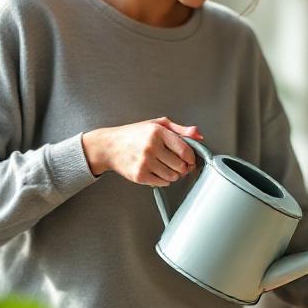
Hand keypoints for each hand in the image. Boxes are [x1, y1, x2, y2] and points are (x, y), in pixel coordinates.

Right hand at [82, 117, 202, 184]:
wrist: (109, 146)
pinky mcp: (139, 175)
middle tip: (178, 165)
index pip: (185, 150)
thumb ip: (179, 129)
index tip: (190, 160)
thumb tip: (198, 135)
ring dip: (173, 174)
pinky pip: (162, 183)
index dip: (191, 158)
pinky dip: (163, 180)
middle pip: (180, 166)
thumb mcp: (156, 124)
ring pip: (172, 176)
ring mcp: (145, 162)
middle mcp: (151, 146)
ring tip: (166, 167)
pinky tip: (157, 171)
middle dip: (183, 168)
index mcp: (158, 132)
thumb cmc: (133, 134)